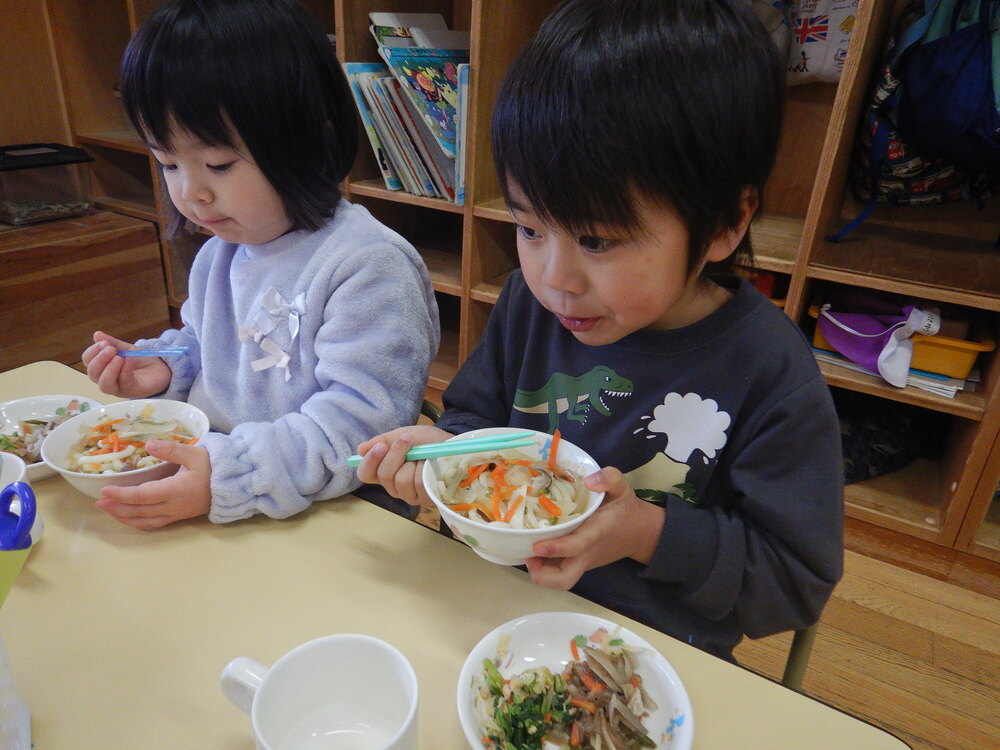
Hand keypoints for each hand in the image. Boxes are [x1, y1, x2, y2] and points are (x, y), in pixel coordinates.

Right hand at [82, 331, 171, 397]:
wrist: (163, 368)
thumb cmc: (141, 361)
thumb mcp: (126, 349)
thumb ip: (113, 343)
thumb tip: (96, 334)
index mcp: (103, 368)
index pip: (88, 362)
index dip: (92, 352)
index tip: (103, 343)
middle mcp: (108, 380)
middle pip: (93, 374)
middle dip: (100, 360)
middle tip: (110, 349)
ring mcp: (120, 388)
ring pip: (104, 384)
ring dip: (109, 369)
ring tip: (119, 357)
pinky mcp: (133, 391)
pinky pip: (124, 383)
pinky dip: (125, 371)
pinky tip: (129, 360)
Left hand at [95, 440, 211, 528]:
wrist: (234, 485)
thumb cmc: (214, 468)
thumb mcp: (195, 454)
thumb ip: (171, 450)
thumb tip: (149, 444)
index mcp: (174, 490)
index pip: (142, 496)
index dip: (122, 495)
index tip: (105, 491)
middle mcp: (172, 506)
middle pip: (139, 511)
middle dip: (117, 507)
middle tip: (99, 502)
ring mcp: (175, 514)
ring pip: (144, 520)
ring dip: (125, 517)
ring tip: (109, 510)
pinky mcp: (179, 516)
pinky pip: (154, 524)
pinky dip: (138, 522)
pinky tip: (129, 518)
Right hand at [355, 425, 453, 504]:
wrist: (451, 444)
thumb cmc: (426, 441)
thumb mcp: (405, 434)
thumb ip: (384, 440)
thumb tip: (360, 450)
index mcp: (384, 470)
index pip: (365, 473)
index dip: (370, 461)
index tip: (381, 446)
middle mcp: (393, 485)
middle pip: (384, 475)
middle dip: (396, 454)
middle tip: (407, 439)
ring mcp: (408, 494)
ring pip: (402, 480)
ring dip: (414, 461)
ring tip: (423, 454)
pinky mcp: (424, 498)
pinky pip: (419, 484)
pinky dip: (425, 469)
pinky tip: (430, 464)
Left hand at [524, 467, 664, 589]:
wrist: (640, 533)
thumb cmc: (626, 509)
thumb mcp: (622, 487)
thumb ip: (609, 478)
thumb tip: (588, 481)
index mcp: (596, 532)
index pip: (576, 546)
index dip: (556, 548)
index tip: (536, 545)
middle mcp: (587, 552)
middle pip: (565, 579)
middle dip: (543, 575)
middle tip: (528, 557)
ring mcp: (582, 561)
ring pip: (560, 580)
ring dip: (541, 573)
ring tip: (527, 552)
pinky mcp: (579, 563)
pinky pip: (560, 572)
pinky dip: (545, 567)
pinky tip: (536, 549)